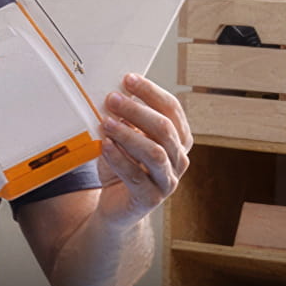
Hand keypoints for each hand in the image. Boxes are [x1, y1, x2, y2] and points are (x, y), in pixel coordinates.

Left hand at [96, 72, 191, 230]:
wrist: (117, 206)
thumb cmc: (122, 166)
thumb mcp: (124, 138)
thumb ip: (125, 120)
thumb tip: (115, 95)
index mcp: (178, 138)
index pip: (172, 109)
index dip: (151, 92)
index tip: (128, 79)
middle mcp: (179, 159)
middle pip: (164, 128)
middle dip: (137, 110)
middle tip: (113, 98)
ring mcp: (168, 180)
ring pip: (154, 152)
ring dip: (128, 134)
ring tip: (106, 122)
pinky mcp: (151, 199)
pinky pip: (136, 176)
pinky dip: (119, 159)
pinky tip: (106, 146)